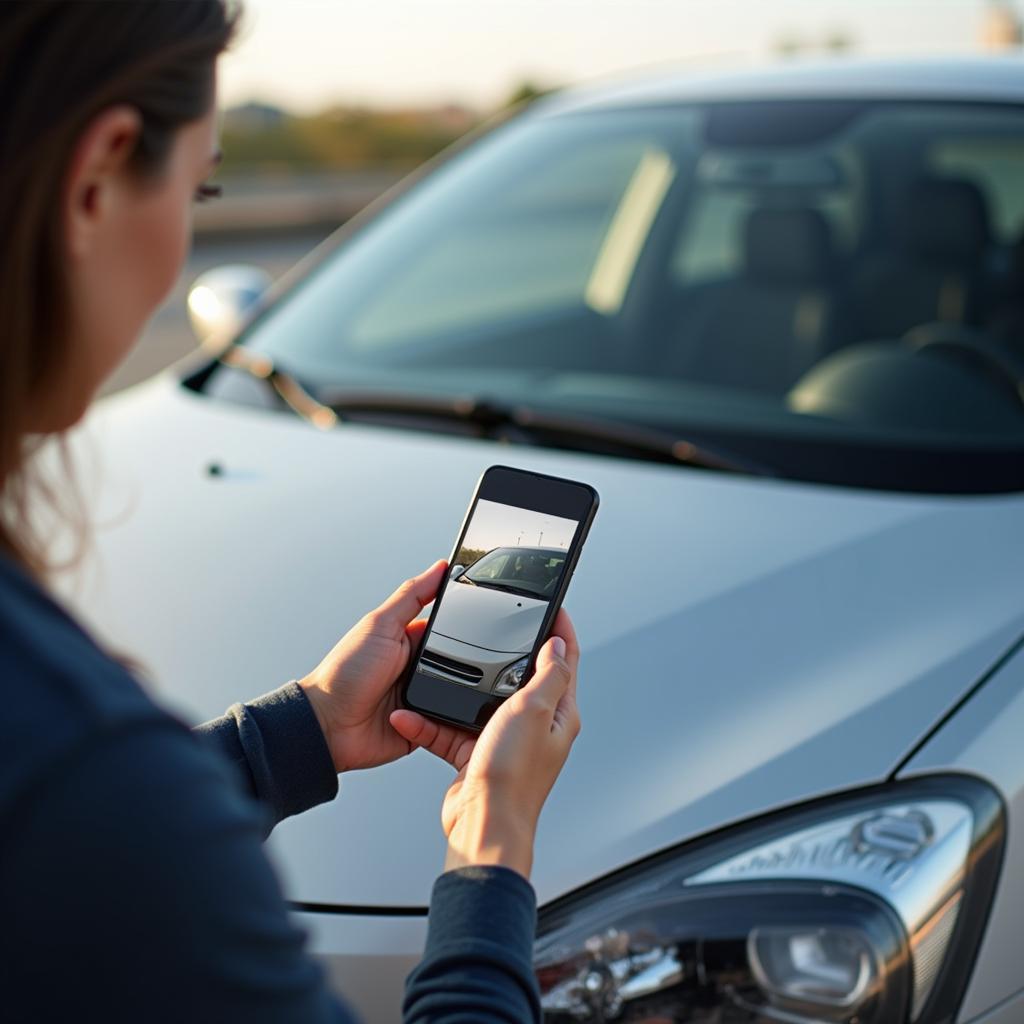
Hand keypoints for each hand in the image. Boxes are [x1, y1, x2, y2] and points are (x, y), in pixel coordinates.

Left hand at [298, 560, 446, 773]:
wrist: (328, 725)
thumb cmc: (344, 673)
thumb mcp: (380, 625)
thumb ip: (412, 596)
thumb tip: (439, 567)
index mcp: (411, 642)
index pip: (450, 629)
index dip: (464, 626)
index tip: (479, 622)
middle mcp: (420, 670)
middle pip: (461, 664)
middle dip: (463, 666)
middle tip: (439, 668)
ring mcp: (423, 700)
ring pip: (461, 696)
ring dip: (452, 695)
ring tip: (427, 694)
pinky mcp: (425, 728)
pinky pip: (449, 725)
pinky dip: (440, 721)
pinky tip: (421, 714)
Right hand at [390, 609, 580, 879]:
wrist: (483, 824)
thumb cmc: (514, 776)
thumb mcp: (535, 710)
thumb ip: (547, 674)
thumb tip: (557, 644)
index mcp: (559, 713)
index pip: (565, 660)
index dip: (560, 630)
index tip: (553, 606)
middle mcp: (534, 726)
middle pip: (519, 677)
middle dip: (501, 653)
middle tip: (489, 628)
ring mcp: (503, 740)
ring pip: (478, 701)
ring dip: (455, 690)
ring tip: (437, 671)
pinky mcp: (474, 755)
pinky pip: (450, 729)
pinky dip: (430, 722)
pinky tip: (412, 716)